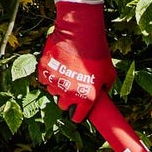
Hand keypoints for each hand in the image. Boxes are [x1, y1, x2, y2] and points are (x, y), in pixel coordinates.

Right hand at [36, 0, 116, 122]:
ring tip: (63, 74)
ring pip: (52, 91)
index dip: (77, 114)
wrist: (81, 33)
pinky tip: (54, 68)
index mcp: (86, 98)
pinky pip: (43, 78)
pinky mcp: (44, 69)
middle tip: (70, 89)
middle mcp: (69, 93)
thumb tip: (103, 94)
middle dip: (66, 100)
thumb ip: (105, 88)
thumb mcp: (109, 74)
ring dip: (56, 86)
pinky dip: (47, 75)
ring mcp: (55, 81)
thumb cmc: (97, 53)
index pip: (77, 117)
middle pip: (62, 105)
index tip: (76, 110)